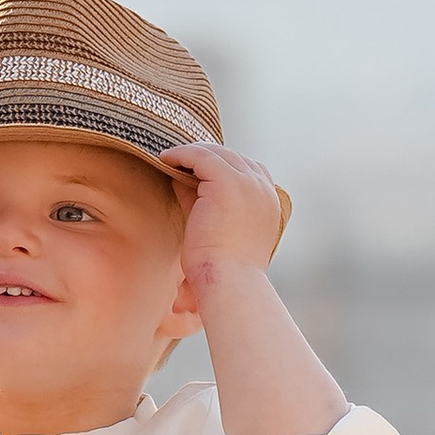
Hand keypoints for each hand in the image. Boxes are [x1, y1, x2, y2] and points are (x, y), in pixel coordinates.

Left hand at [164, 139, 287, 296]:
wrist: (228, 281)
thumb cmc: (222, 269)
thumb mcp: (215, 228)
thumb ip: (201, 201)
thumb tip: (181, 180)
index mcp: (269, 203)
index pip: (250, 170)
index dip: (223, 164)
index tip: (197, 169)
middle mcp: (263, 190)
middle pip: (233, 157)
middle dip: (205, 155)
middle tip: (178, 159)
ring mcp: (248, 184)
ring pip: (217, 153)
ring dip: (191, 152)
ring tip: (169, 157)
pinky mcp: (228, 182)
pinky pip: (201, 156)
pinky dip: (182, 154)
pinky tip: (165, 159)